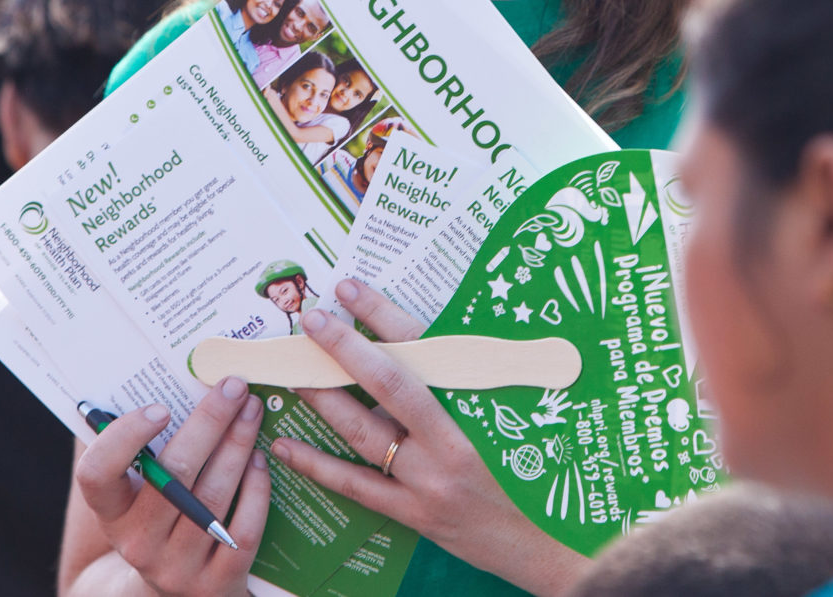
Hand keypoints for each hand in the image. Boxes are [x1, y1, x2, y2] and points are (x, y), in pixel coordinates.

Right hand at [67, 377, 270, 596]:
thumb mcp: (138, 490)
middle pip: (174, 475)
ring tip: (253, 410)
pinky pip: (242, 529)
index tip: (160, 406)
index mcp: (111, 512)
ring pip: (212, 496)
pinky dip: (256, 489)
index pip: (96, 474)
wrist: (176, 593)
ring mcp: (177, 567)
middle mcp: (137, 543)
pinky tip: (260, 460)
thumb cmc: (160, 517)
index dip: (124, 438)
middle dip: (209, 422)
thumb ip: (139, 442)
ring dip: (238, 445)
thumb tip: (154, 370)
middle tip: (234, 385)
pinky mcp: (216, 584)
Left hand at [268, 280, 589, 596]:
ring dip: (324, 399)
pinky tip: (288, 447)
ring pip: (363, 433)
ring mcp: (426, 482)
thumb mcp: (510, 416)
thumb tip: (422, 342)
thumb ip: (470, 383)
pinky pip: (356, 487)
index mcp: (476, 409)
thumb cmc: (533, 472)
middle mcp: (448, 444)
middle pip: (385, 386)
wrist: (544, 544)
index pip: (421, 351)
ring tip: (294, 372)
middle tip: (310, 321)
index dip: (383, 316)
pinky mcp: (412, 515)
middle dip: (343, 349)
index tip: (350, 289)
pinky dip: (318, 465)